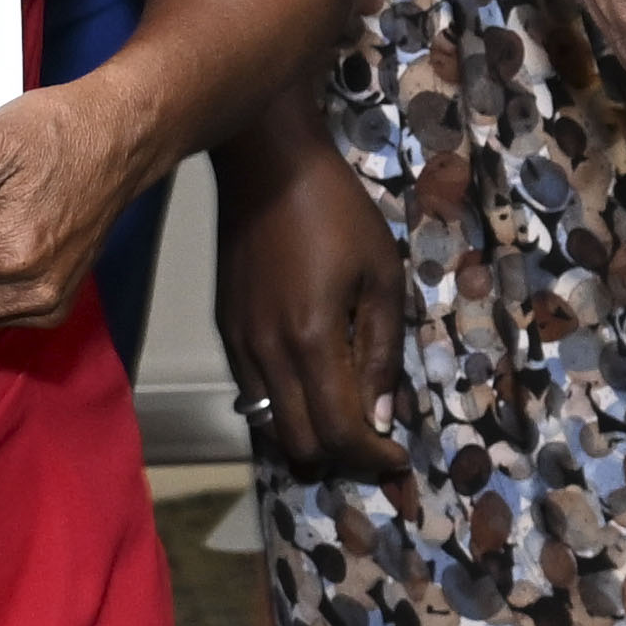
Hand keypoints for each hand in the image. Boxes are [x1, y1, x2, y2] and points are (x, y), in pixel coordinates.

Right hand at [209, 110, 410, 481]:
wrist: (267, 166)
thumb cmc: (337, 212)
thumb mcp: (382, 276)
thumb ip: (383, 352)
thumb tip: (383, 417)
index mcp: (312, 340)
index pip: (339, 432)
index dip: (372, 458)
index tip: (399, 458)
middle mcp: (267, 354)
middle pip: (300, 445)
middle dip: (342, 459)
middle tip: (375, 446)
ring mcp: (240, 345)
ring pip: (270, 427)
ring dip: (310, 440)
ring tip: (346, 424)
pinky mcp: (227, 331)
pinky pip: (253, 396)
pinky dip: (284, 412)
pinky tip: (311, 393)